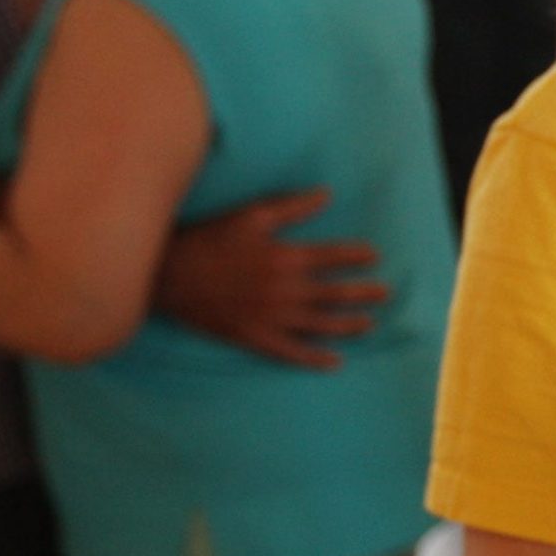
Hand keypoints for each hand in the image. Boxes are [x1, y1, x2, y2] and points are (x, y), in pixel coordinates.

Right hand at [152, 187, 389, 368]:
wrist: (170, 274)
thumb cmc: (211, 239)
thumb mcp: (251, 216)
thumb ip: (292, 206)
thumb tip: (327, 194)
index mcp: (286, 257)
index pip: (334, 257)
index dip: (357, 257)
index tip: (374, 257)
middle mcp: (285, 290)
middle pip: (336, 293)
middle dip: (365, 293)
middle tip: (386, 294)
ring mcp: (272, 317)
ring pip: (321, 325)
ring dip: (349, 325)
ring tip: (368, 324)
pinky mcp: (255, 338)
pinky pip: (292, 352)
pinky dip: (315, 358)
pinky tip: (334, 361)